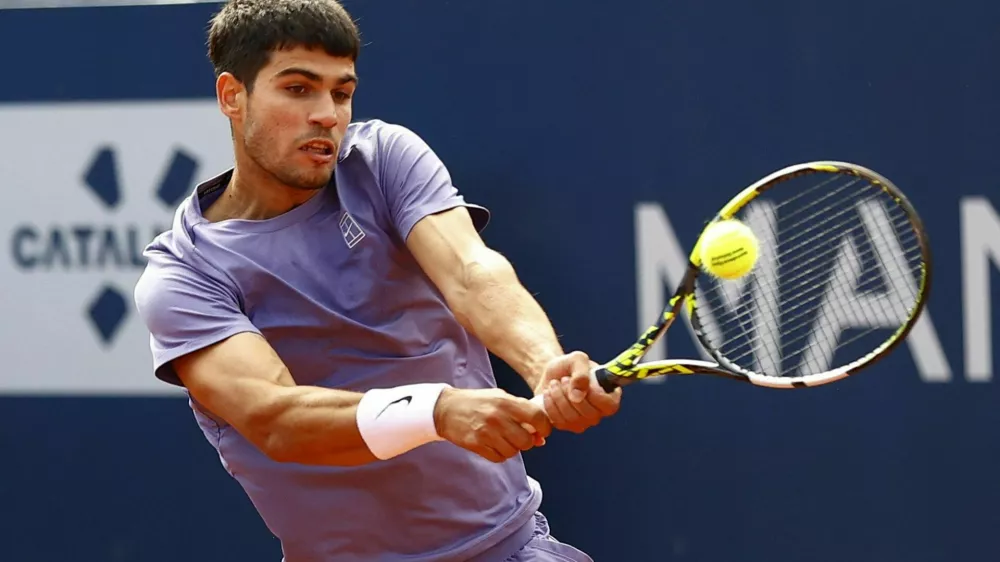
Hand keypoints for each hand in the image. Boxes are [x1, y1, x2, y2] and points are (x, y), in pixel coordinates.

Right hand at [433, 387, 551, 462]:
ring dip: (512, 448)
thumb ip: (522, 413)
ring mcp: (486, 432)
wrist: (447, 409)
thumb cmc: (478, 402)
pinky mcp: (476, 444)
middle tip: (520, 436)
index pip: (537, 417)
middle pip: (526, 441)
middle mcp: (497, 417)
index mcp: (506, 402)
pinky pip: (499, 458)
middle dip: (527, 442)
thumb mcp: (501, 398)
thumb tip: (541, 437)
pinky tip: (494, 444)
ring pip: (513, 452)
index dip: (545, 427)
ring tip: (504, 439)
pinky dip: (500, 454)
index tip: (542, 431)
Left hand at [534, 351, 620, 433]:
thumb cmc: (569, 366)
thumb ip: (581, 372)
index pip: (609, 406)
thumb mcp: (577, 359)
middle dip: (570, 393)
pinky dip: (550, 405)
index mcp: (609, 396)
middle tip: (563, 379)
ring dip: (559, 397)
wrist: (551, 375)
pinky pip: (559, 422)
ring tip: (554, 383)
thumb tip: (578, 396)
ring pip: (572, 419)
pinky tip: (548, 392)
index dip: (593, 394)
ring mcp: (583, 422)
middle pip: (589, 414)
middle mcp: (599, 413)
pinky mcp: (566, 426)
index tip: (578, 379)